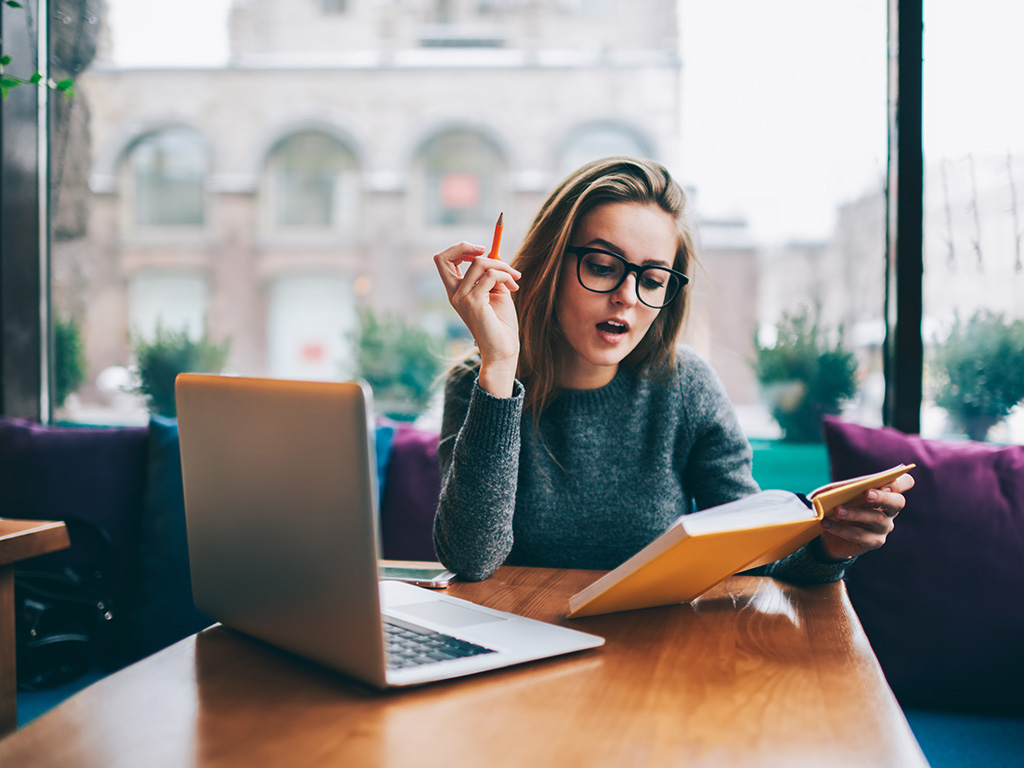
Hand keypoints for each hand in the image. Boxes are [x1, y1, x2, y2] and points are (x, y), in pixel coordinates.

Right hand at [433, 241, 520, 396]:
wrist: (504, 349)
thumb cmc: (501, 324)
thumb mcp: (496, 292)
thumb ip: (492, 273)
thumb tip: (494, 253)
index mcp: (456, 291)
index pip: (444, 261)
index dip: (460, 249)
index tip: (481, 250)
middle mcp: (454, 294)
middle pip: (444, 257)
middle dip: (466, 246)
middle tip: (487, 249)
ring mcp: (462, 298)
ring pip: (479, 263)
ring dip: (501, 265)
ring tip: (514, 278)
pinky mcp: (474, 302)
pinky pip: (491, 275)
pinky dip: (506, 276)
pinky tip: (514, 287)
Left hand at [818, 472, 914, 560]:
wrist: (832, 533)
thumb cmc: (838, 505)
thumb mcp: (837, 493)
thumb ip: (840, 488)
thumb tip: (836, 489)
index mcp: (886, 491)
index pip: (905, 483)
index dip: (899, 482)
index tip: (885, 483)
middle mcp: (890, 510)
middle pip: (898, 502)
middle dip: (883, 497)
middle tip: (866, 494)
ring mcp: (884, 527)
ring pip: (877, 519)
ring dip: (856, 513)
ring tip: (837, 510)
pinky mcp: (874, 542)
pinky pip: (860, 535)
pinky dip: (841, 529)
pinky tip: (826, 524)